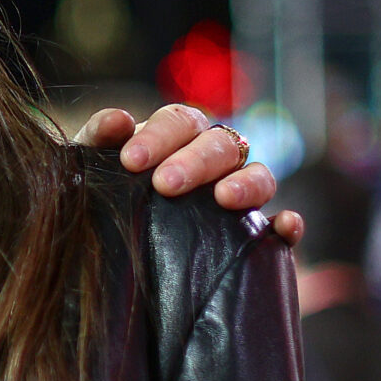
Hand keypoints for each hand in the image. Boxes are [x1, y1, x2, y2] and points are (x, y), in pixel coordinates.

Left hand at [72, 104, 304, 246]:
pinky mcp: (257, 237)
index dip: (159, 136)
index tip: (131, 161)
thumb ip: (97, 141)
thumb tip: (117, 119)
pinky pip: (283, 227)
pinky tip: (285, 227)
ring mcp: (239, 196)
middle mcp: (213, 160)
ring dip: (247, 183)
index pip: (179, 122)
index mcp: (175, 138)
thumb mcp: (91, 170)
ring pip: (259, 175)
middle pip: (220, 144)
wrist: (106, 260)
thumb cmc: (101, 200)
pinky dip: (288, 224)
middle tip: (165, 184)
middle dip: (195, 160)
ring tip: (224, 199)